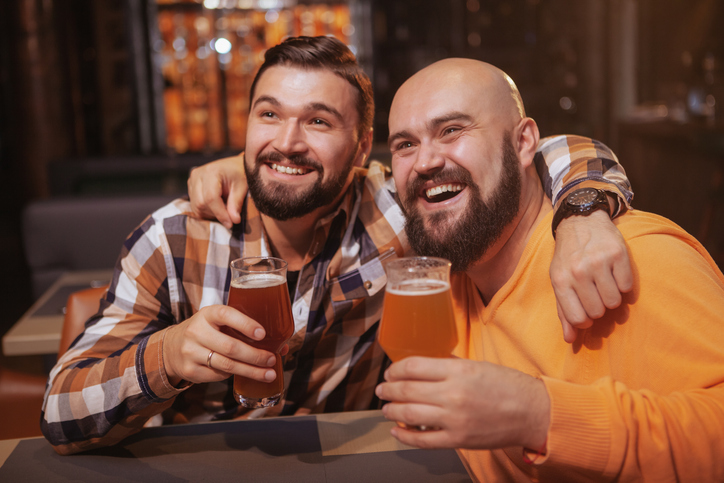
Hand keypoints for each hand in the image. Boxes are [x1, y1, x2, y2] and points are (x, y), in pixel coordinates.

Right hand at [162, 305, 281, 386]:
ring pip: (226, 365)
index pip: (226, 315)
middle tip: (272, 360)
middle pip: (230, 347)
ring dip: (251, 371)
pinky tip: (244, 373)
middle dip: (255, 356)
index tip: (262, 333)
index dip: (245, 324)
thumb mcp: (219, 322)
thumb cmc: (207, 331)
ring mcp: (191, 352)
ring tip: (268, 374)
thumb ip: (244, 329)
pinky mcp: (190, 370)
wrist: (172, 347)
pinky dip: (234, 375)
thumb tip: (281, 346)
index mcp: (208, 313)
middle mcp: (196, 331)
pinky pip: (218, 376)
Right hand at [187, 154, 247, 228]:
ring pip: (196, 207)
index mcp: (211, 172)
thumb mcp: (242, 187)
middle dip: (215, 214)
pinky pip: (195, 206)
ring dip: (211, 214)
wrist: (234, 166)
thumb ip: (236, 204)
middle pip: (200, 204)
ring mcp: (191, 181)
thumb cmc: (240, 174)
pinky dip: (207, 211)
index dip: (220, 213)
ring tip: (225, 209)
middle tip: (230, 217)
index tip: (231, 223)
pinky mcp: (191, 187)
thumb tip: (233, 220)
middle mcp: (197, 175)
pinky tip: (217, 207)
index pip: (210, 198)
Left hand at [375, 357, 549, 450]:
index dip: (396, 369)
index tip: (391, 371)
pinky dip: (404, 435)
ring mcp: (454, 419)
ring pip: (409, 413)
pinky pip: (422, 439)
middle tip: (382, 389)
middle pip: (406, 389)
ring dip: (391, 410)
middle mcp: (453, 393)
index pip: (413, 366)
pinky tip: (397, 430)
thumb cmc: (507, 386)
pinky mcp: (458, 439)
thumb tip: (423, 365)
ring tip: (386, 408)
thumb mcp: (477, 365)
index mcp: (457, 370)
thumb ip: (449, 365)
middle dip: (388, 389)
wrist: (532, 412)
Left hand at [550, 210, 632, 342]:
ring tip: (604, 283)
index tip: (587, 313)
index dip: (586, 321)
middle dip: (599, 307)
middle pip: (598, 312)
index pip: (578, 318)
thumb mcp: (559, 281)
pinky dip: (623, 285)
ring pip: (614, 302)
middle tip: (595, 293)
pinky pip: (627, 287)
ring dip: (612, 297)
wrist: (580, 222)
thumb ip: (564, 311)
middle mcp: (578, 271)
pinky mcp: (618, 254)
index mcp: (561, 280)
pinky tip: (614, 273)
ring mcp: (599, 262)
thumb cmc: (568, 257)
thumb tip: (570, 339)